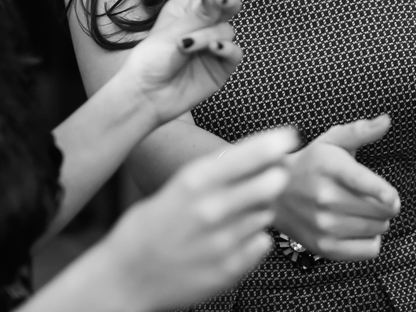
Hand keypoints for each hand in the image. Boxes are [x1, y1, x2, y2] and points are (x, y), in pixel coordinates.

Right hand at [96, 127, 298, 311]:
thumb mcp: (176, 187)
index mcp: (194, 182)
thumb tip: (255, 156)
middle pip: (270, 183)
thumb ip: (215, 173)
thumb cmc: (149, 228)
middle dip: (275, 176)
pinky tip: (233, 237)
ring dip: (260, 209)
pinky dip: (253, 238)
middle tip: (271, 176)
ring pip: (266, 214)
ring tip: (235, 213)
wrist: (125, 278)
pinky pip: (261, 243)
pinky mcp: (230, 270)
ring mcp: (223, 242)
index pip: (249, 154)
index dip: (275, 143)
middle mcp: (212, 209)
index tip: (289, 137)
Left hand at [119, 0, 243, 125]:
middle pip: (226, 4)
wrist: (146, 94)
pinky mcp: (221, 66)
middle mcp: (203, 24)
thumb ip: (200, 14)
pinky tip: (213, 50)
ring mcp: (214, 45)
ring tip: (185, 45)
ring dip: (207, 35)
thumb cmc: (152, 59)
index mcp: (187, 9)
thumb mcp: (172, 30)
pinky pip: (234, 52)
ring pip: (226, 29)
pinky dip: (225, 49)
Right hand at [272, 115, 400, 261]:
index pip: (363, 183)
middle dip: (387, 204)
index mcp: (329, 167)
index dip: (384, 193)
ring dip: (379, 221)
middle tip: (376, 198)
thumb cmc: (309, 165)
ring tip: (364, 211)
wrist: (274, 195)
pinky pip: (369, 250)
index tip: (391, 197)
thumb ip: (360, 131)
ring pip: (377, 229)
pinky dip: (372, 240)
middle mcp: (324, 197)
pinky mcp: (324, 246)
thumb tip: (385, 121)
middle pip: (380, 210)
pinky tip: (359, 229)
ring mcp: (323, 224)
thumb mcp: (331, 142)